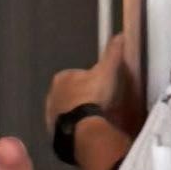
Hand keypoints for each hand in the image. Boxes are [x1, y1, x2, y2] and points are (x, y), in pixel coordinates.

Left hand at [46, 35, 143, 167]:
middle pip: (70, 95)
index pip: (76, 76)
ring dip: (78, 114)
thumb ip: (112, 53)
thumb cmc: (94, 96)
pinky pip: (66, 128)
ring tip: (95, 120)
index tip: (101, 88)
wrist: (84, 129)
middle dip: (82, 98)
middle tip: (99, 105)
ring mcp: (50, 116)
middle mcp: (51, 96)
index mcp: (61, 78)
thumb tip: (120, 35)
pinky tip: (87, 132)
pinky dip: (75, 129)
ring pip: (67, 112)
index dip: (89, 81)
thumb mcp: (107, 71)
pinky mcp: (53, 134)